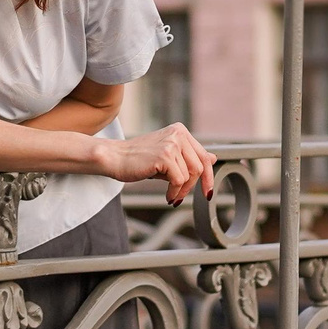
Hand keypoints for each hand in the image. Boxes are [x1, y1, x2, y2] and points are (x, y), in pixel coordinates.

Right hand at [97, 124, 217, 205]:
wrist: (114, 158)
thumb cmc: (138, 159)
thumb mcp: (167, 155)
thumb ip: (188, 156)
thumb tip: (213, 157)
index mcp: (180, 131)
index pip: (203, 155)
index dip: (208, 176)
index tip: (208, 192)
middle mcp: (178, 133)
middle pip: (200, 166)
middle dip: (194, 186)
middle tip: (181, 197)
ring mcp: (172, 143)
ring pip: (190, 175)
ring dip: (181, 191)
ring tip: (170, 195)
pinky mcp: (165, 156)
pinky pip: (179, 180)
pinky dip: (174, 192)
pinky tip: (167, 195)